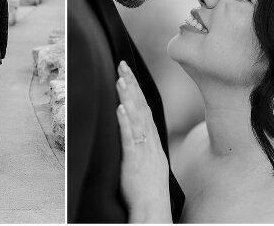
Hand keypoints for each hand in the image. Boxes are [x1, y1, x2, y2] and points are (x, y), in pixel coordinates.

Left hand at [115, 60, 171, 222]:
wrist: (153, 207)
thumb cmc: (149, 189)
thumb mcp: (149, 161)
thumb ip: (143, 145)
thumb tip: (135, 133)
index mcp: (153, 140)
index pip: (145, 108)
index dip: (136, 90)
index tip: (128, 74)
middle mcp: (150, 141)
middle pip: (141, 107)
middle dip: (131, 85)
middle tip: (122, 65)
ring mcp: (143, 149)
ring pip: (136, 118)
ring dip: (128, 97)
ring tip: (120, 79)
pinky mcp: (134, 160)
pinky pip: (130, 138)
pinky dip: (125, 121)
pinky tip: (120, 108)